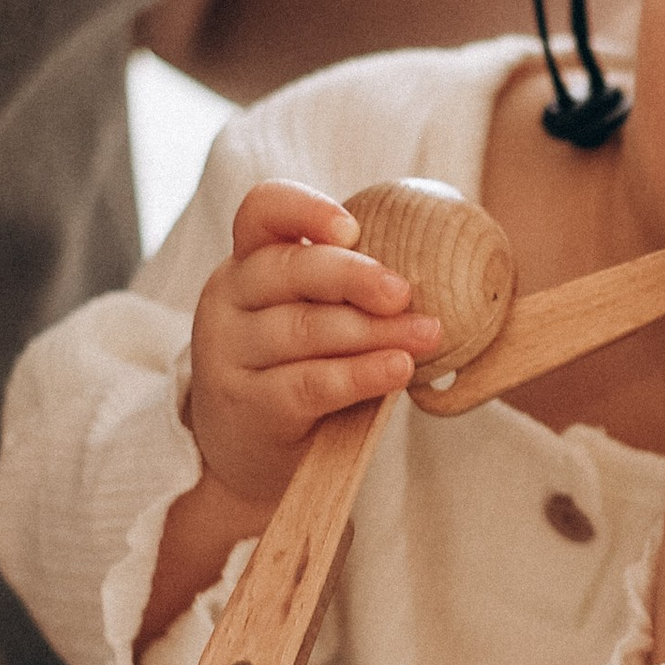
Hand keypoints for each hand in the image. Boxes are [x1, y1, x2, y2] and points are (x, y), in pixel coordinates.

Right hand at [187, 181, 442, 517]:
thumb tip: (436, 272)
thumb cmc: (295, 367)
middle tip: (405, 292)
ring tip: (427, 335)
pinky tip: (398, 369)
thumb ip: (348, 288)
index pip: (263, 210)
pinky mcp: (246, 404)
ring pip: (305, 329)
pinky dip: (360, 374)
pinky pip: (309, 383)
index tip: (352, 228)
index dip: (306, 210)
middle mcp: (228, 298)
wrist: (248, 453)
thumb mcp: (309, 314)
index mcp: (249, 260)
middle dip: (355, 277)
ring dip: (375, 331)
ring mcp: (228, 353)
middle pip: (289, 270)